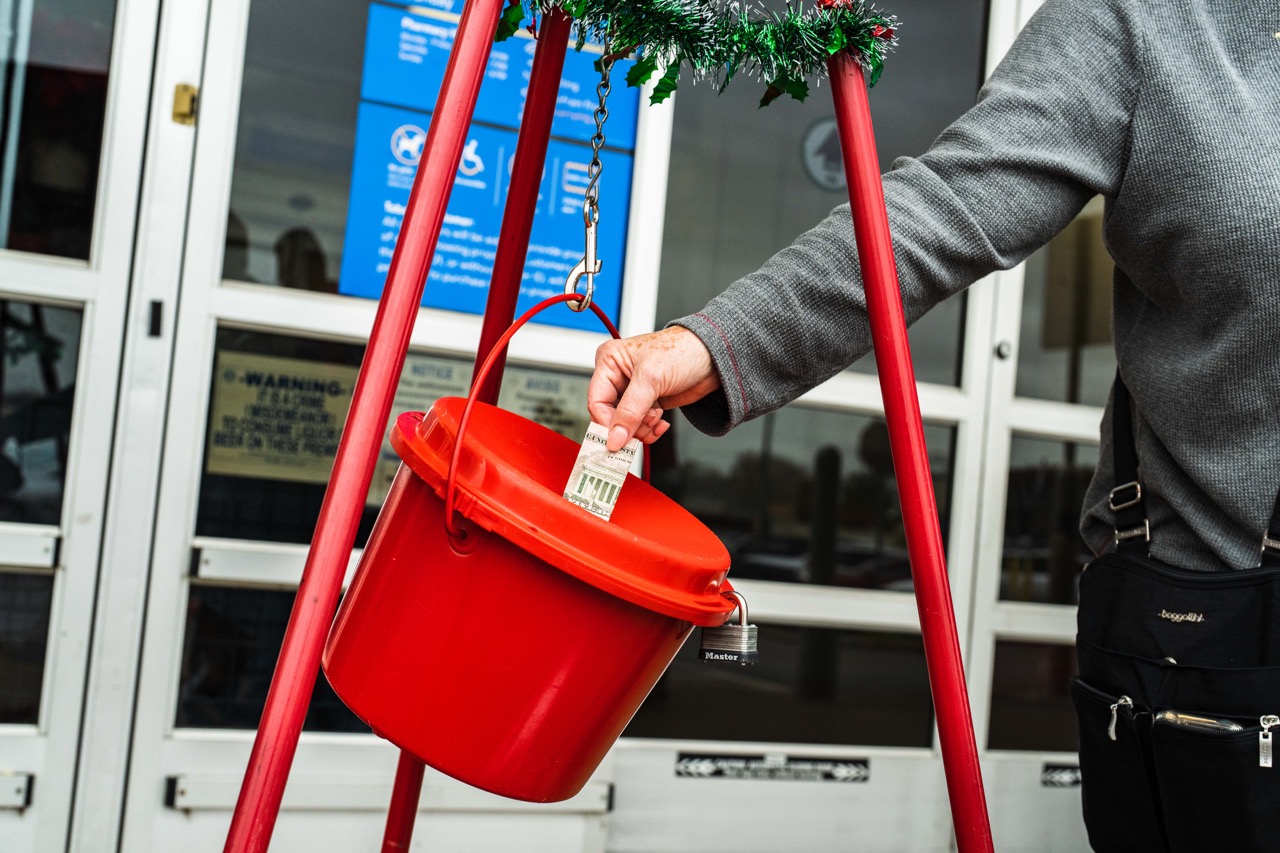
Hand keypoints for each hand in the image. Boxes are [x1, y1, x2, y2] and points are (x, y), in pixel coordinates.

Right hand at [588, 326, 721, 450]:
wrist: (714, 357)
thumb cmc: (684, 350)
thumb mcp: (651, 379)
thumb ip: (630, 411)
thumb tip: (614, 438)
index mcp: (610, 361)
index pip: (597, 401)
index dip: (606, 423)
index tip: (617, 441)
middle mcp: (618, 376)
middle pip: (610, 415)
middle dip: (627, 427)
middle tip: (640, 434)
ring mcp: (634, 391)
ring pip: (626, 424)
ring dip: (641, 429)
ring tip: (656, 419)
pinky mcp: (648, 402)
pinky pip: (640, 425)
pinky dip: (650, 429)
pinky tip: (661, 422)